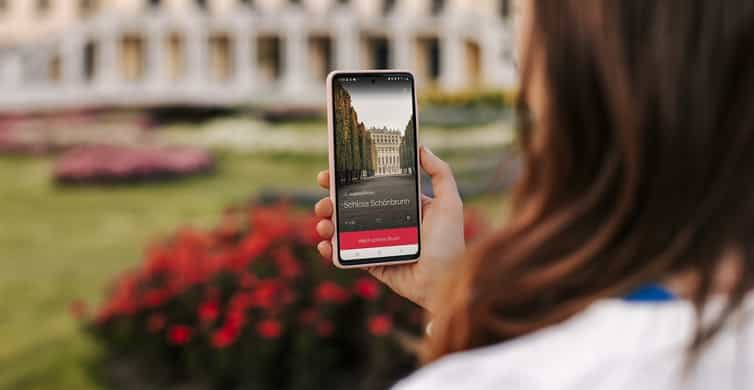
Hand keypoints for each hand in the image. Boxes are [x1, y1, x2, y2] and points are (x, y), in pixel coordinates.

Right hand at [314, 146, 465, 311]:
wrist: (445, 283)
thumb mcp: (449, 203)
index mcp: (401, 205)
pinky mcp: (371, 263)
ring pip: (343, 230)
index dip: (348, 179)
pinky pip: (346, 255)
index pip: (369, 187)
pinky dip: (330, 250)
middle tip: (324, 203)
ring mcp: (376, 243)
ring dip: (327, 224)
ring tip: (324, 225)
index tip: (331, 172)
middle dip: (330, 202)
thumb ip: (440, 173)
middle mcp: (386, 222)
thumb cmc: (449, 243)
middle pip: (350, 207)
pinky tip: (325, 245)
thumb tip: (422, 147)